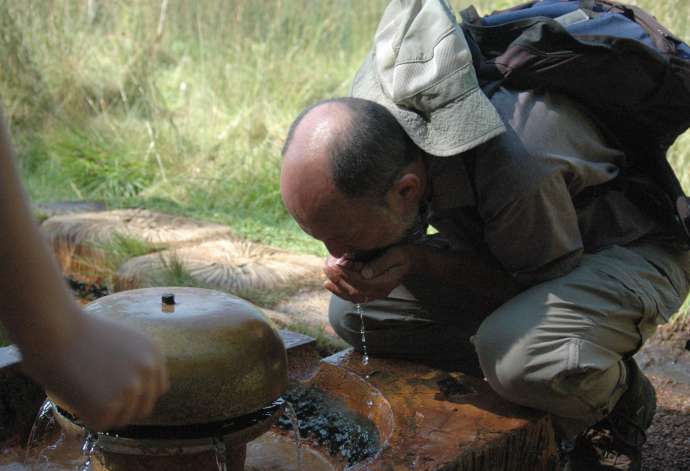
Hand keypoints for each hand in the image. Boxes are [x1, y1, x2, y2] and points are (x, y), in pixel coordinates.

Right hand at [25, 313, 168, 430]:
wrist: (54, 333)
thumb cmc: (81, 334)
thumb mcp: (124, 340)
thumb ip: (139, 362)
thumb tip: (147, 390)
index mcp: (154, 353)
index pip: (157, 389)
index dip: (138, 394)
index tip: (118, 391)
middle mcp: (147, 371)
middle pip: (144, 408)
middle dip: (124, 407)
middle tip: (99, 397)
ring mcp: (130, 390)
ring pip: (123, 418)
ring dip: (105, 411)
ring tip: (84, 388)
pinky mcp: (107, 407)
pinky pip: (101, 423)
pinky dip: (87, 415)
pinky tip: (76, 393)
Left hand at [323, 245, 412, 302]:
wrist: (412, 261)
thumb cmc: (403, 255)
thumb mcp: (395, 255)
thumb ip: (381, 264)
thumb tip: (365, 272)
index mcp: (384, 284)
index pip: (361, 283)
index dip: (347, 275)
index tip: (336, 265)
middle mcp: (378, 292)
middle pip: (354, 291)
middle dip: (338, 280)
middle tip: (326, 267)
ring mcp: (374, 294)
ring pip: (352, 296)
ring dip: (337, 288)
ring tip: (326, 277)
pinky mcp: (371, 291)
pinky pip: (353, 295)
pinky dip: (340, 291)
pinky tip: (330, 285)